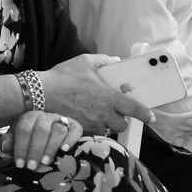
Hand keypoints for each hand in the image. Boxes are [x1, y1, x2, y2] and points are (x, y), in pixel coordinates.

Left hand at [2, 109, 82, 170]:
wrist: (50, 133)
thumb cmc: (31, 140)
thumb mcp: (17, 139)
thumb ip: (9, 142)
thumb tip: (5, 146)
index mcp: (29, 117)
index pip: (23, 129)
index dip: (21, 147)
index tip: (20, 164)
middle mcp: (45, 117)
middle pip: (41, 130)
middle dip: (35, 150)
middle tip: (32, 166)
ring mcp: (61, 120)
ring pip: (58, 130)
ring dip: (51, 147)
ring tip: (46, 162)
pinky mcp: (74, 125)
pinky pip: (75, 130)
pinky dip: (70, 140)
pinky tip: (64, 150)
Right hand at [36, 54, 153, 135]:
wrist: (41, 93)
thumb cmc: (64, 77)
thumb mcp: (85, 62)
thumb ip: (104, 60)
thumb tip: (115, 60)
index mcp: (109, 98)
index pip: (134, 109)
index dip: (144, 114)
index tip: (151, 117)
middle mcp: (103, 114)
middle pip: (121, 125)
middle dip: (121, 120)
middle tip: (116, 112)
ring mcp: (91, 123)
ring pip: (107, 129)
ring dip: (107, 124)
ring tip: (100, 114)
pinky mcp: (80, 129)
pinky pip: (92, 131)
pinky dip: (93, 126)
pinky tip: (86, 116)